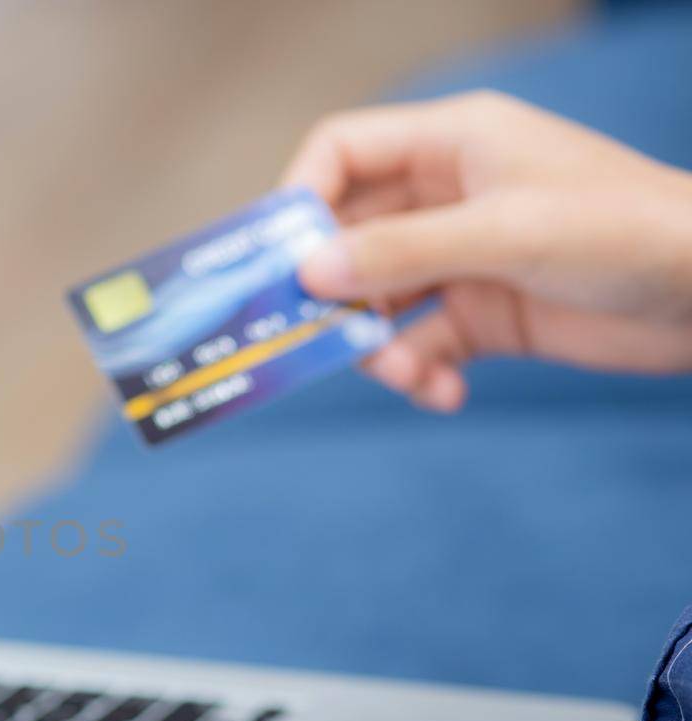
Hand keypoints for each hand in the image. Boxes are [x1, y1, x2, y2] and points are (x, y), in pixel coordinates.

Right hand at [283, 90, 691, 409]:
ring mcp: (462, 259)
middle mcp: (446, 197)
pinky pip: (419, 345)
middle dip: (327, 290)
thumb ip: (400, 252)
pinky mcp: (483, 315)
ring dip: (374, 345)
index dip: (299, 199)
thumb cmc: (623, 232)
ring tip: (403, 374)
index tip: (279, 262)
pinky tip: (445, 393)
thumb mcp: (504, 234)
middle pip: (346, 237)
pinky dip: (418, 373)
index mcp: (450, 145)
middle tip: (303, 340)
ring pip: (376, 300)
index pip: (341, 153)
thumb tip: (306, 273)